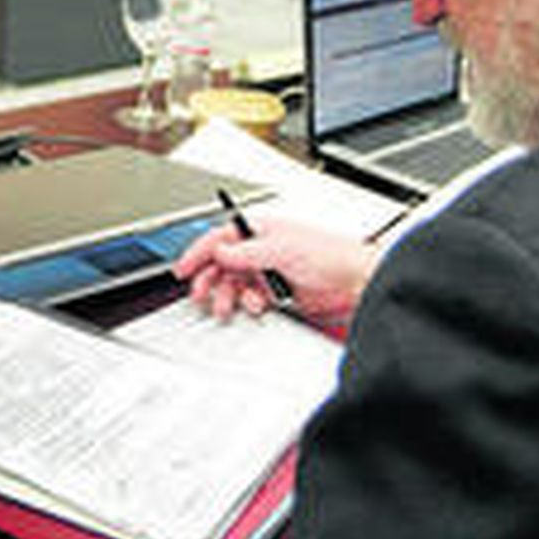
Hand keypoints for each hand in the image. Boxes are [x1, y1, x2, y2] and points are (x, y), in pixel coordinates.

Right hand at [172, 216, 378, 326]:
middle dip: (208, 279)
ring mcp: (267, 272)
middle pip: (221, 264)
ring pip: (233, 284)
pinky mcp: (275, 293)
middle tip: (200, 294)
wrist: (355, 282)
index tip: (182, 269)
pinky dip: (246, 304)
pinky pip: (249, 299)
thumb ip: (247, 252)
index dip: (198, 253)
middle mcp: (261, 250)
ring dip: (226, 296)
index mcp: (260, 231)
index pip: (219, 238)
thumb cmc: (330, 255)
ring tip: (226, 306)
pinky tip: (253, 306)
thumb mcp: (283, 249)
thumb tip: (221, 252)